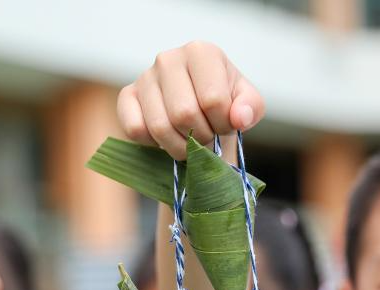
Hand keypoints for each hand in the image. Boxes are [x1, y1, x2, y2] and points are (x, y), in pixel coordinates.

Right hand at [118, 41, 264, 159]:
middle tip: (207, 136)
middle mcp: (168, 59)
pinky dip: (153, 143)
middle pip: (184, 114)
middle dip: (201, 137)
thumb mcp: (246, 102)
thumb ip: (251, 107)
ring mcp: (145, 76)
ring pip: (159, 126)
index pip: (212, 99)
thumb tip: (239, 118)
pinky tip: (168, 136)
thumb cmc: (223, 101)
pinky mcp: (127, 96)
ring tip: (190, 142)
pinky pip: (135, 129)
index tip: (225, 125)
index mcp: (201, 52)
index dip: (223, 124)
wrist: (199, 106)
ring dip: (179, 147)